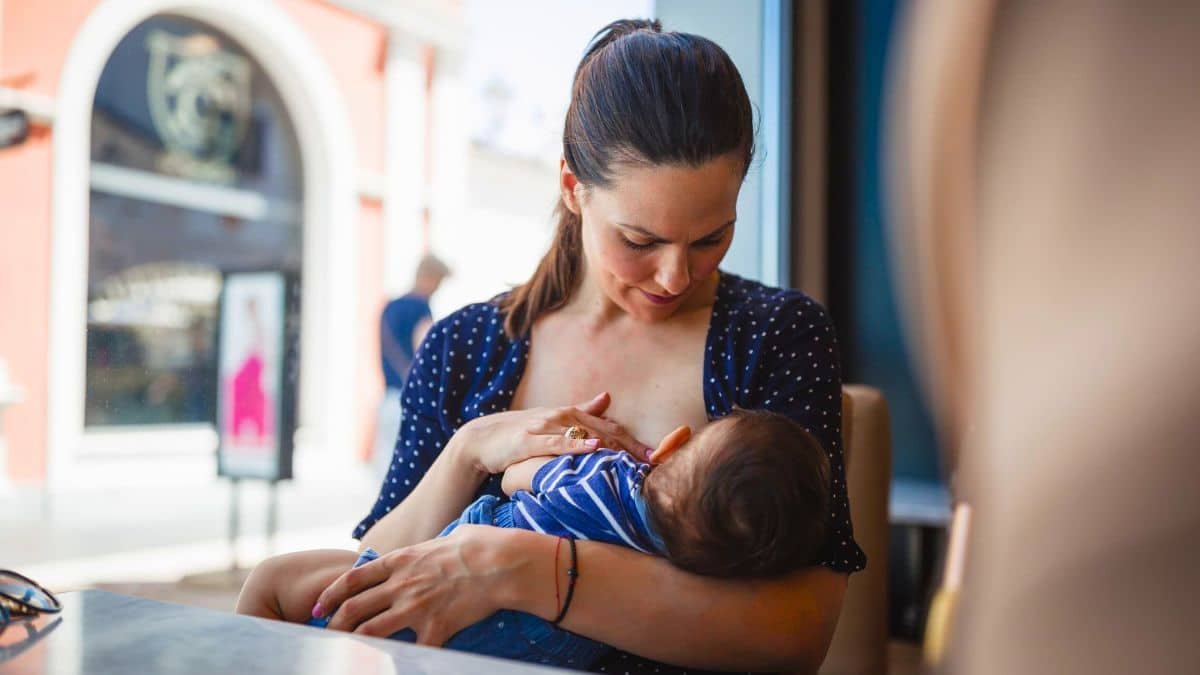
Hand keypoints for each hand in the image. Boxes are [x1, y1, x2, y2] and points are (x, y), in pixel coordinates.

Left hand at [315, 525, 517, 644]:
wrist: (501, 562)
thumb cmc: (479, 545)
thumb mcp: (443, 538)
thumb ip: (426, 550)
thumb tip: (429, 549)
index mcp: (400, 560)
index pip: (353, 579)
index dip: (330, 595)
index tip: (319, 607)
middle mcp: (401, 584)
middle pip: (354, 608)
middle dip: (333, 625)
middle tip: (325, 635)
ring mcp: (415, 607)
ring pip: (370, 632)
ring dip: (353, 644)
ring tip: (344, 653)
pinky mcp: (434, 627)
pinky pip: (412, 651)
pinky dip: (400, 661)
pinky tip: (394, 665)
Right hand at [458, 392, 652, 473]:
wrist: (482, 438)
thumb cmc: (521, 431)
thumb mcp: (553, 420)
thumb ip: (581, 410)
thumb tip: (607, 397)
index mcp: (571, 414)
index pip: (610, 427)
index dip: (634, 442)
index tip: (657, 456)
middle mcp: (562, 416)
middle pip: (604, 431)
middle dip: (631, 447)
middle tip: (654, 461)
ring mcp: (546, 427)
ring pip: (584, 436)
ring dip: (612, 446)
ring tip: (635, 458)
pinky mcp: (529, 440)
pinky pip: (557, 443)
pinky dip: (576, 445)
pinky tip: (595, 448)